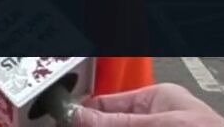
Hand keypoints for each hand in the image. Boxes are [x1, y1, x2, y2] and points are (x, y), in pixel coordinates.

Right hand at [69, 83, 223, 126]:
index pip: (105, 104)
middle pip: (109, 122)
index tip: (62, 121)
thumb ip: (118, 122)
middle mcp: (155, 119)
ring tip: (77, 126)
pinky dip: (118, 126)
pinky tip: (98, 126)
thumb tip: (78, 115)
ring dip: (98, 126)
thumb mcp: (161, 124)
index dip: (81, 114)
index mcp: (156, 100)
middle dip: (91, 124)